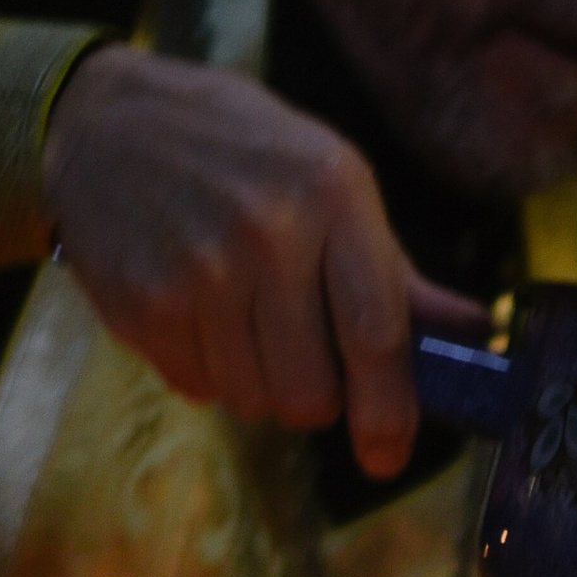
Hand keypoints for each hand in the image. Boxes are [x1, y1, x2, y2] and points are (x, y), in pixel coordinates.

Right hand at [41, 44, 487, 478]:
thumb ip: (394, 270)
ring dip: (256, 383)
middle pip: (312, 392)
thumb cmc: (238, 153)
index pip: (377, 334)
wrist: (104, 122)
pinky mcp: (146, 303)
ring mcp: (200, 271)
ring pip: (255, 400)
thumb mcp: (326, 179)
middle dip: (314, 396)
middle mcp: (268, 232)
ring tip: (239, 319)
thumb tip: (473, 336)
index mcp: (331, 193)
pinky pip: (199, 387)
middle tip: (298, 354)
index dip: (389, 411)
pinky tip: (193, 308)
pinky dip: (205, 368)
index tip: (388, 454)